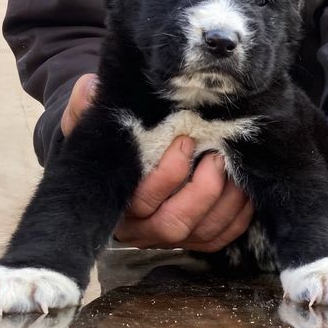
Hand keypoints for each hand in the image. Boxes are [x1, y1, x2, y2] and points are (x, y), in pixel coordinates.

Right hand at [61, 73, 252, 250]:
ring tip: (231, 165)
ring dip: (226, 202)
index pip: (141, 201)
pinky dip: (238, 216)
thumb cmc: (111, 143)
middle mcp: (140, 229)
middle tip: (216, 156)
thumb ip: (84, 107)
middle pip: (173, 225)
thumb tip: (91, 88)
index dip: (167, 174)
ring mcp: (168, 238)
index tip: (186, 141)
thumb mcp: (90, 124)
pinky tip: (243, 188)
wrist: (122, 161)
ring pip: (202, 233)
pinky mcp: (193, 240)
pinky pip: (220, 238)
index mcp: (115, 203)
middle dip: (203, 191)